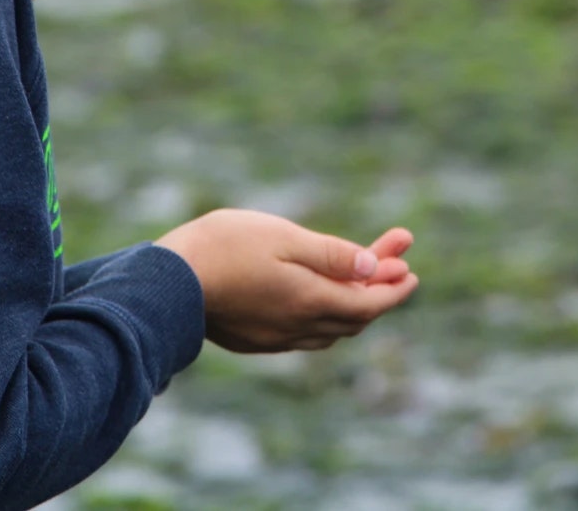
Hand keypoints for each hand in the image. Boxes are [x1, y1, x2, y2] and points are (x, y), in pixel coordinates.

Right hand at [155, 210, 418, 352]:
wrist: (166, 282)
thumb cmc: (224, 247)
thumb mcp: (283, 237)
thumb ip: (331, 254)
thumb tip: (374, 268)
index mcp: (310, 301)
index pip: (368, 302)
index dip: (394, 288)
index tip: (411, 270)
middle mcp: (297, 328)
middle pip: (354, 318)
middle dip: (380, 291)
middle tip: (396, 264)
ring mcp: (274, 338)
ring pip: (330, 331)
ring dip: (353, 306)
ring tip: (363, 281)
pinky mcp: (253, 340)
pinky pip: (305, 335)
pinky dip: (325, 316)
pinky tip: (319, 300)